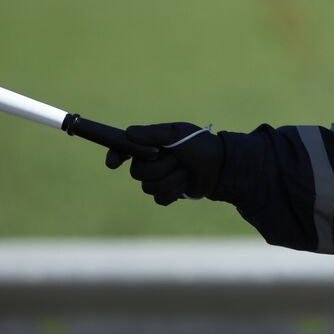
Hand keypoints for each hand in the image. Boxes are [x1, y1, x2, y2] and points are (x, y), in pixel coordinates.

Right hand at [104, 122, 222, 205]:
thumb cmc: (200, 145)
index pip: (123, 149)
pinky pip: (159, 199)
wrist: (220, 166)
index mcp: (149, 144)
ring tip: (185, 171)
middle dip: (160, 168)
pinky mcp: (166, 193)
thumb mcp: (178, 134)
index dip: (114, 156)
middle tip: (178, 159)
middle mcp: (149, 161)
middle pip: (136, 173)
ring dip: (171, 179)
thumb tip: (128, 133)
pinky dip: (174, 191)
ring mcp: (157, 178)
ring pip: (148, 188)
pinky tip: (185, 183)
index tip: (113, 164)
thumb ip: (153, 134)